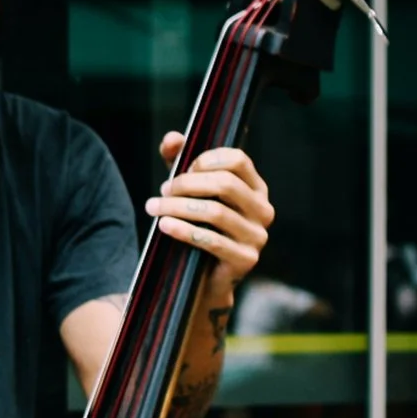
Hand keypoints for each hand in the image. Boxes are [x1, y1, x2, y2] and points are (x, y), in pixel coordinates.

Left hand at [149, 134, 271, 287]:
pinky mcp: (246, 259)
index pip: (237, 160)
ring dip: (178, 207)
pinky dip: (183, 231)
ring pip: (216, 212)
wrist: (201, 278)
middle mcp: (263, 210)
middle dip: (187, 184)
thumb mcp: (189, 193)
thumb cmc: (196, 228)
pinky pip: (212, 241)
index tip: (179, 169)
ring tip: (153, 207)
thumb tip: (172, 138)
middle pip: (225, 184)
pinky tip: (163, 226)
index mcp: (255, 188)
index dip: (205, 160)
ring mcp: (258, 236)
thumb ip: (180, 163)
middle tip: (161, 192)